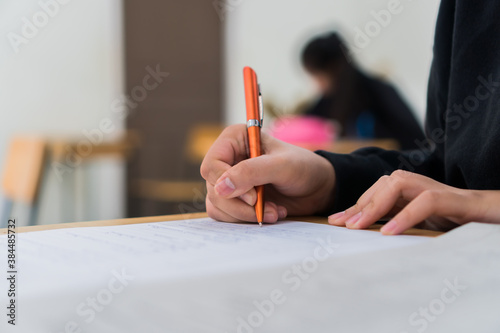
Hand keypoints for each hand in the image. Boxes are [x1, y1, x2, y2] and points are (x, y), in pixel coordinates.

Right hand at [200, 124, 335, 222]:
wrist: (317, 188)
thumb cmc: (303, 168)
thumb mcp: (281, 166)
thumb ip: (251, 172)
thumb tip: (220, 188)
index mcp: (234, 139)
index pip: (211, 165)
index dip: (227, 184)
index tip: (253, 196)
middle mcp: (227, 158)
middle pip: (213, 188)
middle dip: (239, 205)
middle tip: (265, 208)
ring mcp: (229, 179)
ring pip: (217, 204)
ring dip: (244, 214)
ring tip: (272, 211)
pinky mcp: (234, 198)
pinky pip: (224, 215)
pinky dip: (245, 219)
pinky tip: (268, 213)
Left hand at [328, 170, 499, 233]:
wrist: (495, 215)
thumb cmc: (457, 221)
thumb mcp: (421, 223)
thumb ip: (398, 221)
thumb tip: (368, 234)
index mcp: (412, 192)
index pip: (378, 192)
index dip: (356, 205)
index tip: (334, 221)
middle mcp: (421, 186)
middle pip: (384, 183)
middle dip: (361, 203)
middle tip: (343, 225)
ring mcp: (438, 190)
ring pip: (400, 184)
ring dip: (376, 204)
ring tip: (359, 226)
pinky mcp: (455, 201)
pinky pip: (426, 202)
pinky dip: (405, 215)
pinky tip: (389, 232)